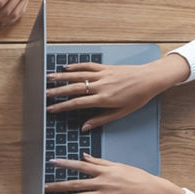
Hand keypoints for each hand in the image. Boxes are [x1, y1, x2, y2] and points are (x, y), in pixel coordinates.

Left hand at [44, 153, 185, 193]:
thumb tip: (84, 155)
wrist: (152, 192)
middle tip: (44, 187)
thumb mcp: (118, 165)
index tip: (52, 162)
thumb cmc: (137, 177)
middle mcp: (101, 183)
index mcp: (104, 171)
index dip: (66, 164)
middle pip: (75, 184)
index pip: (81, 166)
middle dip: (58, 185)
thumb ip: (99, 161)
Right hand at [46, 55, 189, 130]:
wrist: (150, 79)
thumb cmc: (138, 97)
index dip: (62, 106)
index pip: (78, 103)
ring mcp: (102, 75)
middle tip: (44, 94)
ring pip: (78, 75)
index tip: (51, 109)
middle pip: (74, 88)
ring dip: (62, 77)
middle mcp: (101, 86)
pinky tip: (66, 68)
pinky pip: (88, 66)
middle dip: (57, 91)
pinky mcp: (105, 68)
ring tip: (49, 78)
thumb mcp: (122, 113)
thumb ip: (101, 119)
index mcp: (104, 99)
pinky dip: (76, 66)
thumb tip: (85, 127)